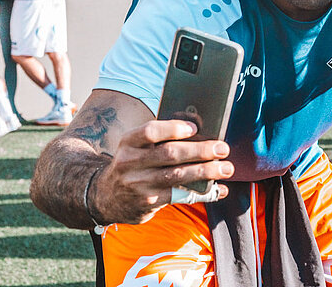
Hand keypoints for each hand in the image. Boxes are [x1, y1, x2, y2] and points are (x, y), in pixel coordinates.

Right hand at [90, 120, 233, 224]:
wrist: (105, 197)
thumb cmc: (133, 163)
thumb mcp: (137, 147)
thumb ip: (161, 139)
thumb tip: (202, 130)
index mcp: (129, 142)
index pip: (150, 131)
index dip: (173, 128)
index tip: (195, 127)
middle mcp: (130, 163)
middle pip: (170, 154)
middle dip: (200, 150)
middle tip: (222, 148)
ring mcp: (139, 185)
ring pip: (177, 176)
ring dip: (206, 171)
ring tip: (227, 168)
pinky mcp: (148, 203)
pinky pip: (180, 196)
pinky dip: (203, 193)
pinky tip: (220, 190)